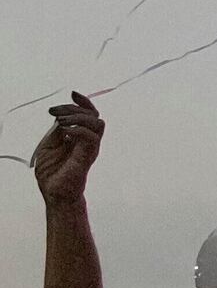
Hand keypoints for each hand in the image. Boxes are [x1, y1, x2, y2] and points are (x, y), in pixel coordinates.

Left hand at [31, 93, 99, 210]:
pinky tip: (65, 133)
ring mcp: (90, 148)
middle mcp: (88, 140)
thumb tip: (61, 119)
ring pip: (97, 123)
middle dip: (75, 108)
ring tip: (61, 122)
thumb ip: (56, 132)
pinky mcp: (87, 156)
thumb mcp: (48, 145)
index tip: (73, 94)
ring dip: (78, 118)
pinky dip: (78, 130)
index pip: (88, 114)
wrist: (54, 193)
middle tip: (54, 112)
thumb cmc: (53, 172)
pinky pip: (90, 138)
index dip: (83, 102)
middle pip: (93, 115)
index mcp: (79, 136)